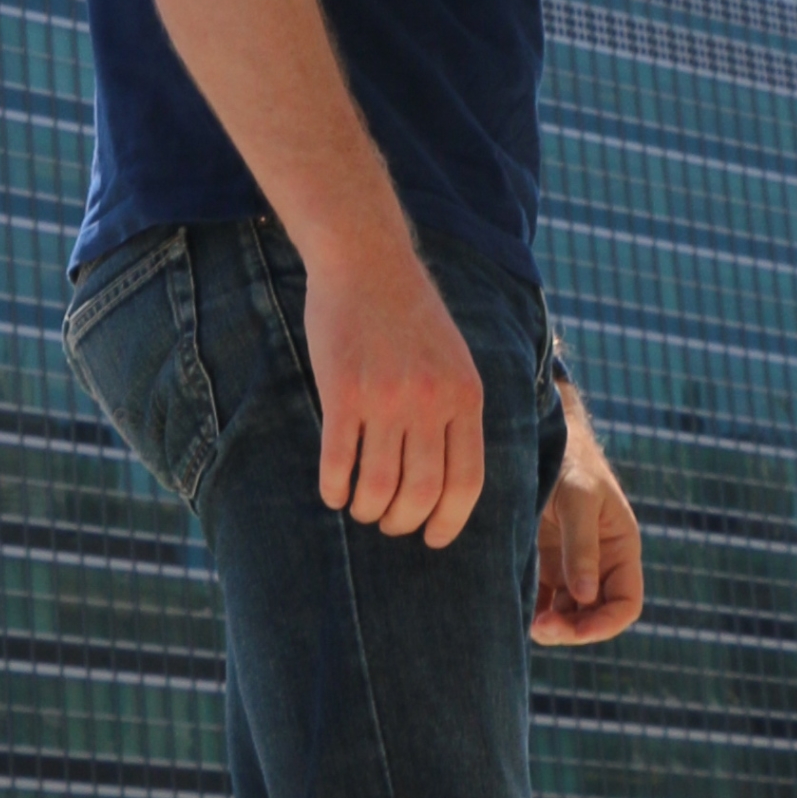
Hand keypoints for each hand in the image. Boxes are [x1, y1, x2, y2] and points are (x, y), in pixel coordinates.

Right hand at [300, 228, 486, 546]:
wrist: (366, 259)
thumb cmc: (409, 312)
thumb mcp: (454, 359)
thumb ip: (456, 412)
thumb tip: (450, 482)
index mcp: (466, 396)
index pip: (466, 484)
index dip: (448, 522)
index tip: (431, 538)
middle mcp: (431, 401)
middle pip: (420, 494)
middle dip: (401, 522)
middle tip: (386, 523)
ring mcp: (386, 397)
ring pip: (378, 487)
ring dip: (366, 509)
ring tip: (358, 506)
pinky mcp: (342, 391)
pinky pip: (338, 462)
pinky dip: (333, 488)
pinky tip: (330, 490)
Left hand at [532, 386, 643, 642]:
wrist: (541, 435)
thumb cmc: (570, 461)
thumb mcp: (580, 498)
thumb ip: (581, 547)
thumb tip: (583, 597)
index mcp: (620, 549)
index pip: (625, 604)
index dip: (605, 625)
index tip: (577, 630)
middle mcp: (599, 563)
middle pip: (594, 615)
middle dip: (573, 629)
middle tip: (542, 628)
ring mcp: (571, 564)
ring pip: (568, 612)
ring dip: (552, 624)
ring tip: (529, 624)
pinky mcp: (544, 561)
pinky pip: (543, 598)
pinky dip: (534, 610)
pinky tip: (516, 611)